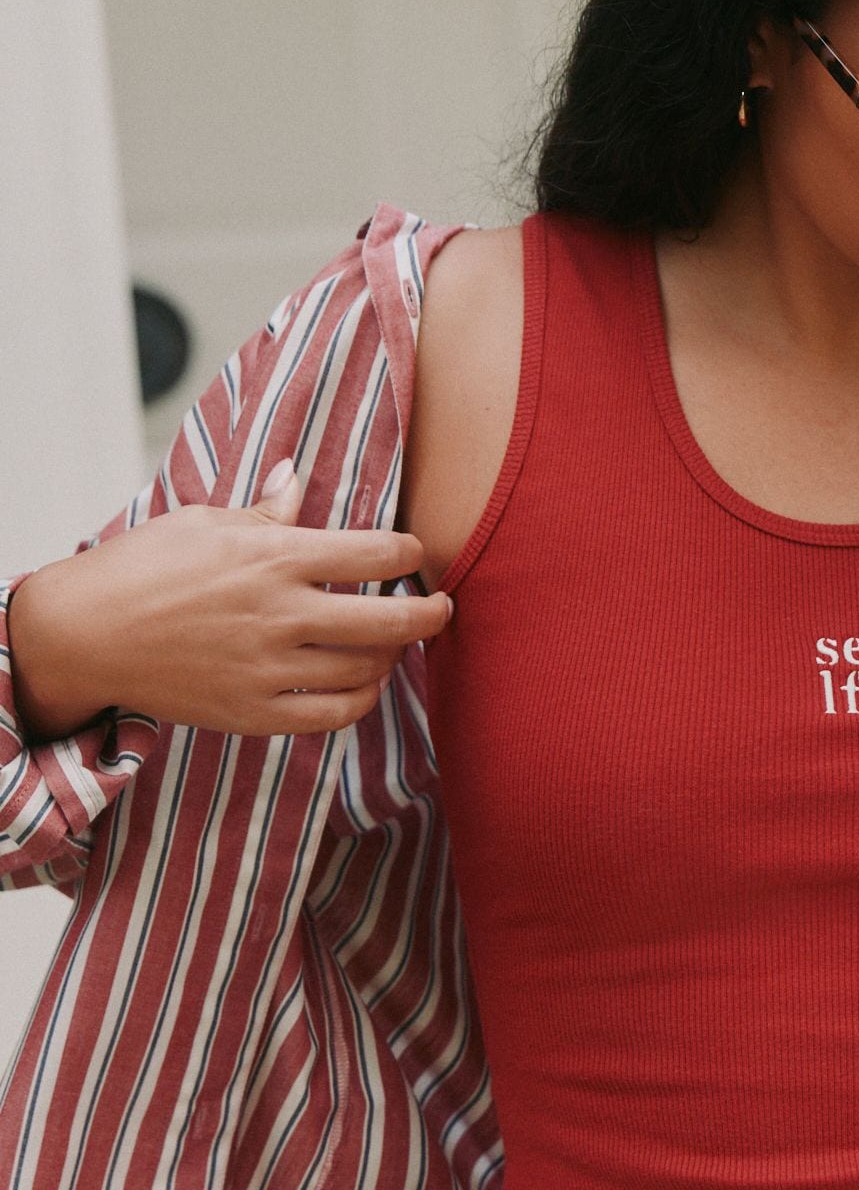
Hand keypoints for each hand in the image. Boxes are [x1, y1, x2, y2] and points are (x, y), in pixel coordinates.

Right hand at [14, 461, 454, 740]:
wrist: (86, 634)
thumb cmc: (143, 568)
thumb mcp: (204, 522)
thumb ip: (266, 511)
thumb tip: (296, 475)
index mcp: (275, 557)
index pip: (375, 552)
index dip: (410, 552)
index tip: (415, 553)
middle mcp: (281, 614)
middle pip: (391, 620)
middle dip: (430, 613)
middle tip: (441, 607)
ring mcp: (270, 667)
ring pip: (366, 670)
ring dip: (393, 656)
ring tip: (395, 644)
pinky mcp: (255, 712)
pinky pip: (333, 715)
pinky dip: (360, 700)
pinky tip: (363, 684)